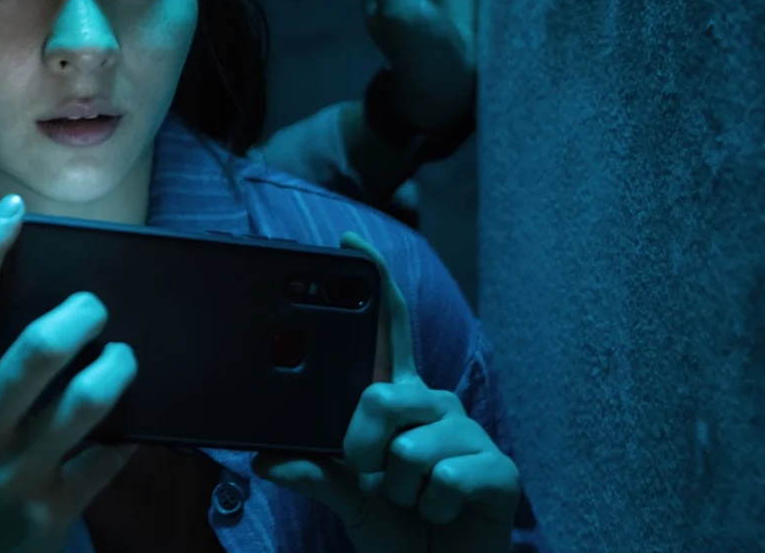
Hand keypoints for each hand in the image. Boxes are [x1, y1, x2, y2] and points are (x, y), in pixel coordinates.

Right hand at [0, 194, 138, 552]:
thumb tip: (10, 282)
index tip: (13, 209)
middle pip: (39, 348)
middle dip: (83, 313)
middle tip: (97, 308)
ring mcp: (14, 473)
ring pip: (87, 399)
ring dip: (118, 367)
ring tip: (123, 358)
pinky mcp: (52, 511)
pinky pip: (110, 455)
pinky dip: (127, 432)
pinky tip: (130, 423)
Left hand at [253, 232, 519, 552]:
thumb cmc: (397, 527)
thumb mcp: (345, 497)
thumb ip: (312, 473)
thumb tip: (266, 459)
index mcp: (398, 401)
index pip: (388, 332)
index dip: (375, 283)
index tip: (351, 241)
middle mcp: (435, 405)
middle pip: (382, 397)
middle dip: (363, 450)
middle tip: (374, 478)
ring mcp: (470, 434)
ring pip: (408, 449)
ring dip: (399, 491)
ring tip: (415, 501)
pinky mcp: (499, 469)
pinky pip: (442, 479)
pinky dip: (429, 508)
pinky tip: (443, 512)